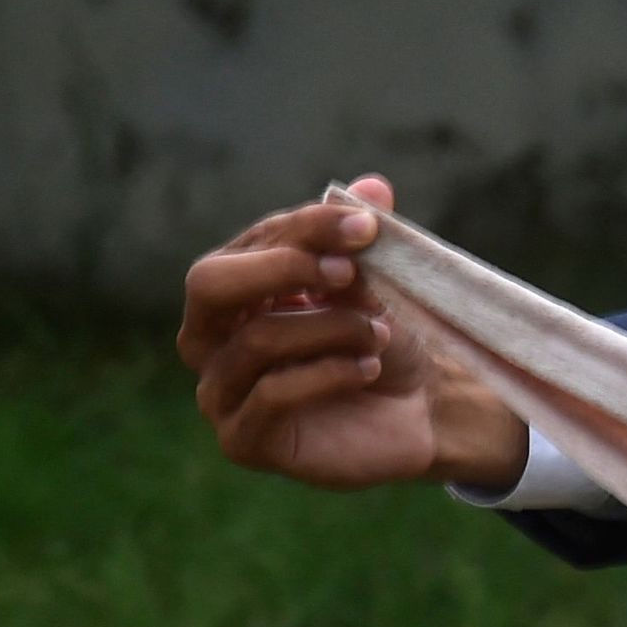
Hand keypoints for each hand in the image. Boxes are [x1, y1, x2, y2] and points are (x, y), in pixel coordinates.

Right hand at [176, 176, 528, 493]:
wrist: (419, 414)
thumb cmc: (382, 339)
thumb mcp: (377, 283)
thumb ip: (364, 236)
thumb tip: (372, 186)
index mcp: (231, 287)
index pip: (252, 242)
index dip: (307, 228)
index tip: (367, 227)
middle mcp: (208, 338)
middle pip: (209, 283)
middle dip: (284, 268)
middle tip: (351, 273)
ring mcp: (219, 391)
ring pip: (258, 339)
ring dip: (331, 328)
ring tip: (379, 333)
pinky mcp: (243, 440)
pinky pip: (273, 395)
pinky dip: (329, 373)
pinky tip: (369, 367)